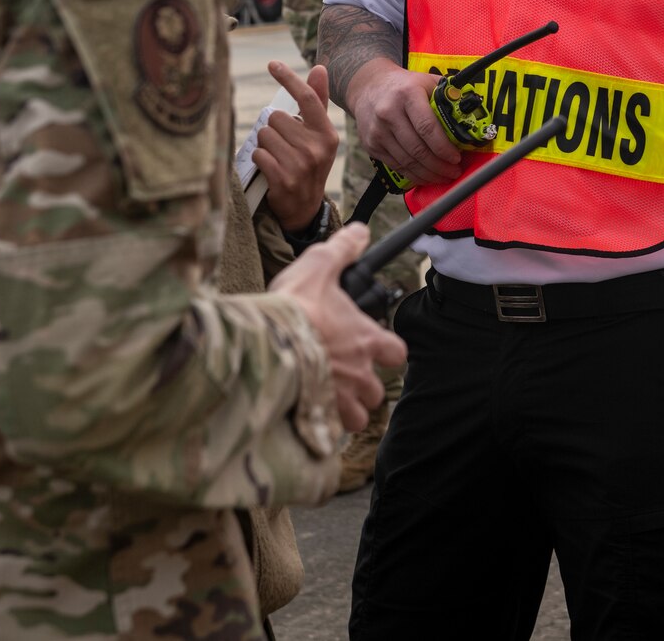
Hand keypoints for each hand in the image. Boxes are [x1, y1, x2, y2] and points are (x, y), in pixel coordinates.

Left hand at [254, 61, 337, 231]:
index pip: (307, 98)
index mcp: (327, 133)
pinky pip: (258, 154)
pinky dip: (259, 159)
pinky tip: (270, 168)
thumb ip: (317, 102)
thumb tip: (319, 68)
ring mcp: (301, 164)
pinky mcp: (283, 178)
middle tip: (283, 145)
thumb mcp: (319, 135)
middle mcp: (317, 147)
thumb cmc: (309, 163)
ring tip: (277, 156)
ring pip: (264, 134)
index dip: (289, 79)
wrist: (304, 208)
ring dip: (264, 144)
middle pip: (276, 117)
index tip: (272, 64)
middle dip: (273, 128)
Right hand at [268, 224, 408, 430]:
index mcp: (367, 340)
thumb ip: (342, 249)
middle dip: (364, 388)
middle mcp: (360, 374)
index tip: (373, 346)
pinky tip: (304, 410)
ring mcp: (339, 399)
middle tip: (343, 375)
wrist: (266, 343)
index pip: (398, 353)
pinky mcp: (316, 417)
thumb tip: (360, 232)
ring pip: (358, 417)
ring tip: (326, 397)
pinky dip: (320, 424)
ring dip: (347, 410)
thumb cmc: (296, 306)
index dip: (387, 351)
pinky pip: (328, 432)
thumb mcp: (320, 266)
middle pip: (377, 392)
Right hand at [344, 60, 461, 187]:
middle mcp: (389, 113)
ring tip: (444, 176)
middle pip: (417, 149)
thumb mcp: (426, 81)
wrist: (368, 86)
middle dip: (439, 166)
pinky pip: (396, 165)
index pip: (427, 127)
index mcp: (407, 95)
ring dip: (429, 174)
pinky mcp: (371, 144)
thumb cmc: (404, 86)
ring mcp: (377, 131)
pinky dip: (413, 174)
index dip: (444, 147)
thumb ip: (448, 95)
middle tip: (454, 171)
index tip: (456, 157)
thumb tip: (472, 113)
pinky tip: (427, 175)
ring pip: (407, 161)